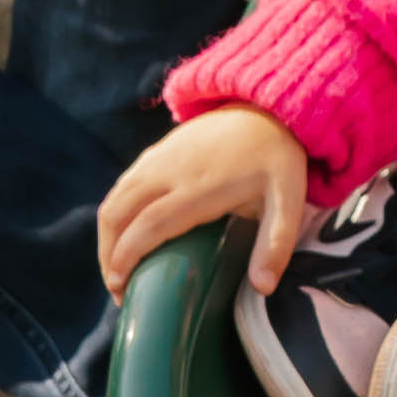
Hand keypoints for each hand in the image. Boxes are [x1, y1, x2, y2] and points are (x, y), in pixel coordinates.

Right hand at [98, 103, 312, 296]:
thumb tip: (264, 288)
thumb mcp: (288, 201)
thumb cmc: (276, 160)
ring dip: (108, 235)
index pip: (150, 223)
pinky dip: (115, 213)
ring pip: (115, 197)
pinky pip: (123, 184)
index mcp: (200, 187)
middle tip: (118, 288)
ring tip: (117, 268)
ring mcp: (159, 158)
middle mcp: (170, 170)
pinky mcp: (156, 152)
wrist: (266, 108)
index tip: (121, 287)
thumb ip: (276, 244)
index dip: (128, 255)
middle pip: (119, 211)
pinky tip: (126, 235)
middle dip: (108, 253)